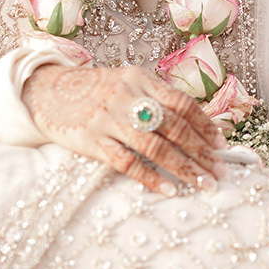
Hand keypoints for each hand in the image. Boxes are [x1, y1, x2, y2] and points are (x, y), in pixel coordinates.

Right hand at [22, 63, 227, 194]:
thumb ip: (156, 98)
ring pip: (155, 147)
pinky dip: (149, 178)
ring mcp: (108, 118)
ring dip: (183, 168)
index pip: (182, 103)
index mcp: (140, 78)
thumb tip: (198, 126)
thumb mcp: (127, 83)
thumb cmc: (96, 91)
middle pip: (174, 127)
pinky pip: (126, 162)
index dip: (205, 125)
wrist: (46, 92)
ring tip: (203, 184)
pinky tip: (168, 190)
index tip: (222, 144)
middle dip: (201, 151)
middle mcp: (127, 96)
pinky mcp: (91, 140)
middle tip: (220, 171)